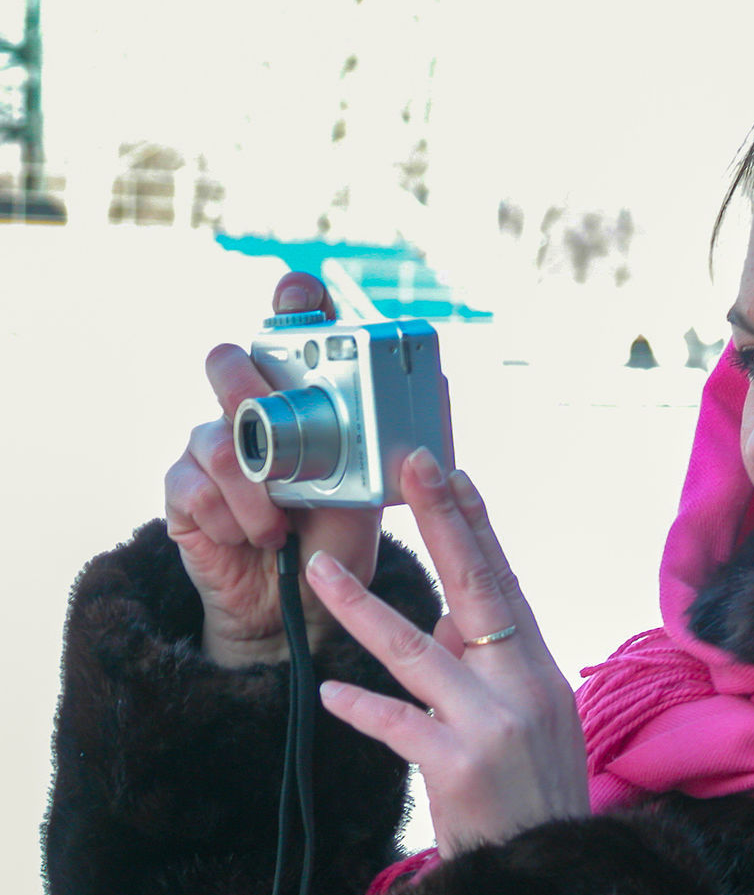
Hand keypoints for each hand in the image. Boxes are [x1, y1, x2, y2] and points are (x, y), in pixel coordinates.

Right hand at [164, 273, 381, 666]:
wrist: (298, 606)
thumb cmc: (335, 540)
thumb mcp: (372, 492)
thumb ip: (386, 448)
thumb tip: (428, 406)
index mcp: (297, 402)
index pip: (287, 332)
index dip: (291, 302)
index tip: (303, 288)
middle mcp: (248, 413)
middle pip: (227, 363)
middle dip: (248, 390)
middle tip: (272, 424)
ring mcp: (210, 448)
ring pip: (211, 436)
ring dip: (252, 488)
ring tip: (280, 525)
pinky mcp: (184, 491)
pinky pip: (191, 486)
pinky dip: (229, 517)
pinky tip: (253, 537)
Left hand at [305, 449, 589, 854]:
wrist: (546, 872)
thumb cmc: (534, 794)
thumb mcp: (531, 720)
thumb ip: (489, 667)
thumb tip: (445, 622)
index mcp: (538, 668)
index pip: (505, 581)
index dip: (476, 525)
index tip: (452, 473)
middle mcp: (521, 685)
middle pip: (476, 589)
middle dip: (444, 522)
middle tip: (414, 467)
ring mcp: (490, 724)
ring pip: (416, 649)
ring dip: (362, 606)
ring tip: (317, 569)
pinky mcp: (456, 766)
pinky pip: (396, 723)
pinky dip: (361, 707)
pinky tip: (328, 691)